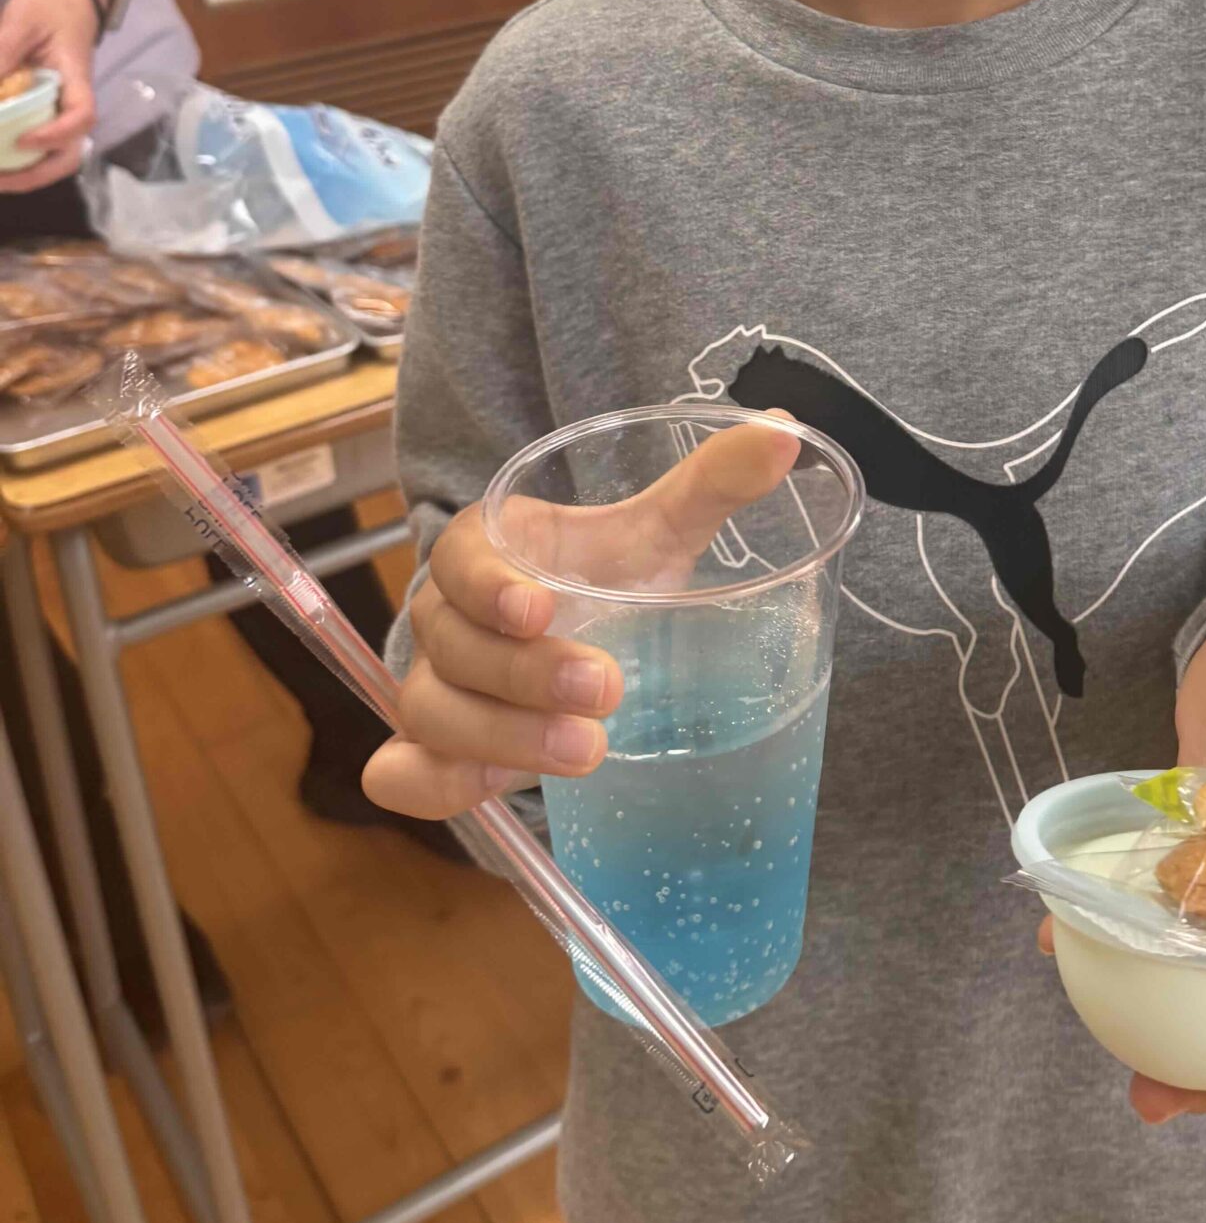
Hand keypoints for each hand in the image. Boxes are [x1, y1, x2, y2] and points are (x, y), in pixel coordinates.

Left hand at [0, 0, 99, 192]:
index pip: (81, 117)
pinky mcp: (44, 111)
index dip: (55, 135)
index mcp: (75, 80)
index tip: (21, 140)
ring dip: (24, 174)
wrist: (69, 0)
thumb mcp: (22, 21)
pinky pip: (35, 144)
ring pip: (54, 156)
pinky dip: (15, 160)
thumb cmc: (50, 7)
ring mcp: (58, 111)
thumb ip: (2, 54)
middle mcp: (70, 103)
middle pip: (71, 153)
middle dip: (37, 174)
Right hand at [363, 416, 800, 820]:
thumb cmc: (615, 573)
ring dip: (501, 737)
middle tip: (607, 689)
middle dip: (524, 673)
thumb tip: (786, 432)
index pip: (460, 557)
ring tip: (588, 750)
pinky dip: (434, 785)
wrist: (596, 637)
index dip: (487, 583)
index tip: (541, 607)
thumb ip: (714, 480)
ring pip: (431, 714)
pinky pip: (403, 775)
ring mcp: (437, 687)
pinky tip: (492, 791)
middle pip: (452, 647)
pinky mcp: (437, 752)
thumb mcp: (661, 528)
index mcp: (487, 549)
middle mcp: (448, 618)